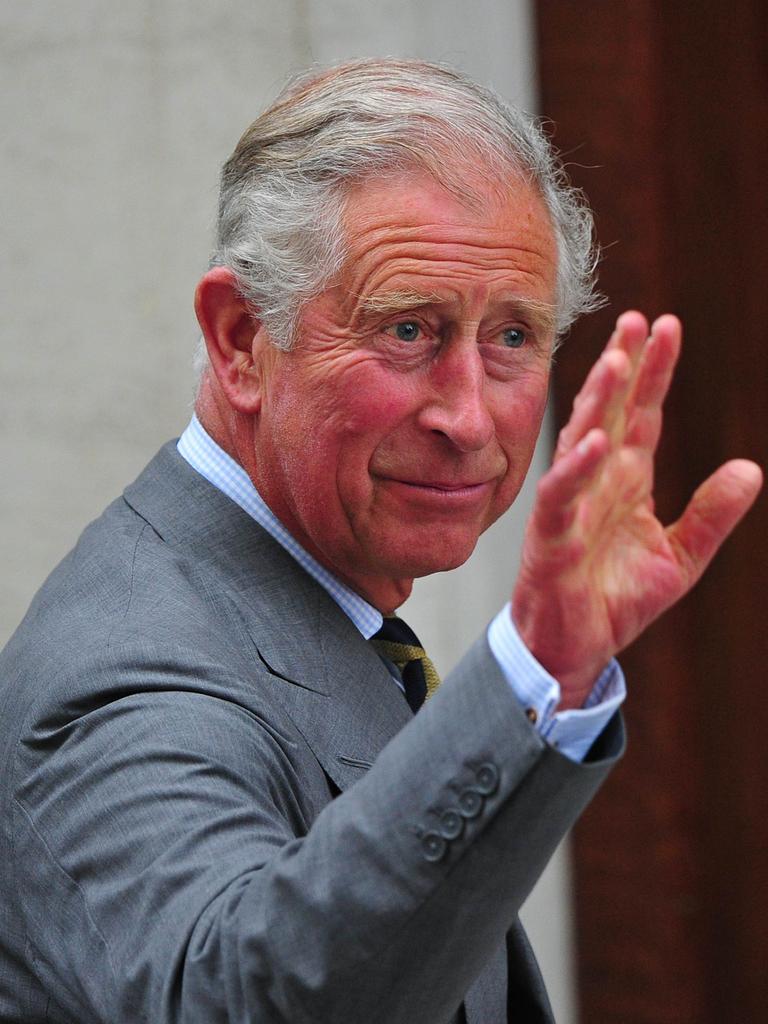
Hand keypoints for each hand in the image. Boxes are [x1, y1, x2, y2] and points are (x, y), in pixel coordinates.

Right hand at [512, 311, 762, 708]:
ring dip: (597, 401)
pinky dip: (576, 468)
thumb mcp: (682, 558)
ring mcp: (572, 504)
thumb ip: (712, 515)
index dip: (656, 372)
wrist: (574, 648)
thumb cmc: (615, 600)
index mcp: (627, 480)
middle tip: (636, 320)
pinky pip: (562, 495)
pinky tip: (594, 440)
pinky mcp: (551, 535)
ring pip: (583, 440)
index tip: (668, 326)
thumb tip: (749, 468)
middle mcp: (598, 482)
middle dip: (622, 365)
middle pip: (611, 412)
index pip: (644, 414)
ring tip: (615, 361)